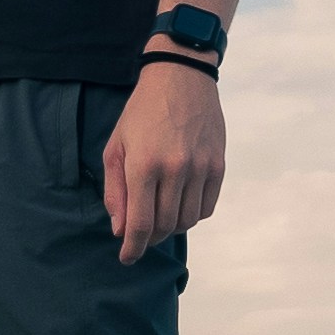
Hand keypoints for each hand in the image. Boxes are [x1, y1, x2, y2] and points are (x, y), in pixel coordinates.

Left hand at [103, 66, 227, 263]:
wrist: (181, 76)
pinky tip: (180, 204)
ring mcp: (200, 167)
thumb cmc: (142, 112)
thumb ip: (115, 190)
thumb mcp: (117, 146)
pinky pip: (206, 207)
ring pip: (187, 221)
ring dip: (170, 227)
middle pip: (164, 226)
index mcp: (144, 165)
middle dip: (149, 238)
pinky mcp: (218, 165)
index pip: (141, 223)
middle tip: (140, 235)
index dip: (133, 247)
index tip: (127, 258)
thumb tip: (120, 229)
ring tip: (159, 216)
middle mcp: (175, 169)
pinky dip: (192, 214)